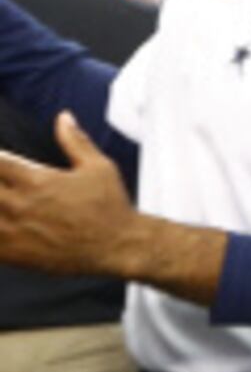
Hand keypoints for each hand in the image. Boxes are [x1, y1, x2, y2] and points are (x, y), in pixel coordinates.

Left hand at [0, 115, 137, 276]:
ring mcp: (13, 231)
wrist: (119, 247)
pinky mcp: (14, 254)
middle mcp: (19, 204)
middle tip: (3, 182)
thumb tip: (64, 117)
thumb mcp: (98, 167)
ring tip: (2, 201)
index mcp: (35, 180)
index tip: (1, 162)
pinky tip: (1, 223)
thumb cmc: (110, 206)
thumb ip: (75, 141)